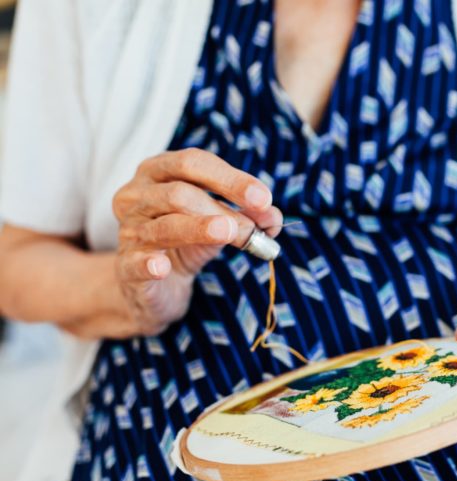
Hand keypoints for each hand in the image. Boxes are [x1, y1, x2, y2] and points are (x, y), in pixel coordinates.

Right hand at [111, 148, 282, 336]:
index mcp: (159, 172)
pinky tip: (163, 267)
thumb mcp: (220, 223)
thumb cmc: (187, 241)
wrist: (155, 285)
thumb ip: (248, 216)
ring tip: (231, 233)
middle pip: (179, 194)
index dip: (230, 179)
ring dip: (201, 229)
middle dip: (222, 209)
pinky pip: (136, 262)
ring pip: (164, 226)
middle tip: (254, 229)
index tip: (263, 199)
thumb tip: (274, 217)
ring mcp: (128, 230)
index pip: (193, 163)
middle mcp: (136, 195)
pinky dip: (150, 263)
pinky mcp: (126, 266)